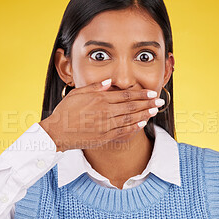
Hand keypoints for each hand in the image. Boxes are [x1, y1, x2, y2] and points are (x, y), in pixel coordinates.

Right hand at [39, 80, 163, 151]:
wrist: (58, 132)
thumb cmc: (65, 111)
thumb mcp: (78, 93)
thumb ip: (95, 87)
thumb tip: (109, 81)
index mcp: (100, 99)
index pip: (126, 95)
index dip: (140, 94)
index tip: (151, 92)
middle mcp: (106, 112)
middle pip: (132, 106)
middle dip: (148, 103)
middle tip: (160, 101)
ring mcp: (106, 125)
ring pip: (130, 119)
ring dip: (144, 114)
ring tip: (155, 110)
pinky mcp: (105, 137)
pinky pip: (123, 131)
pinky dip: (134, 127)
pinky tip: (142, 124)